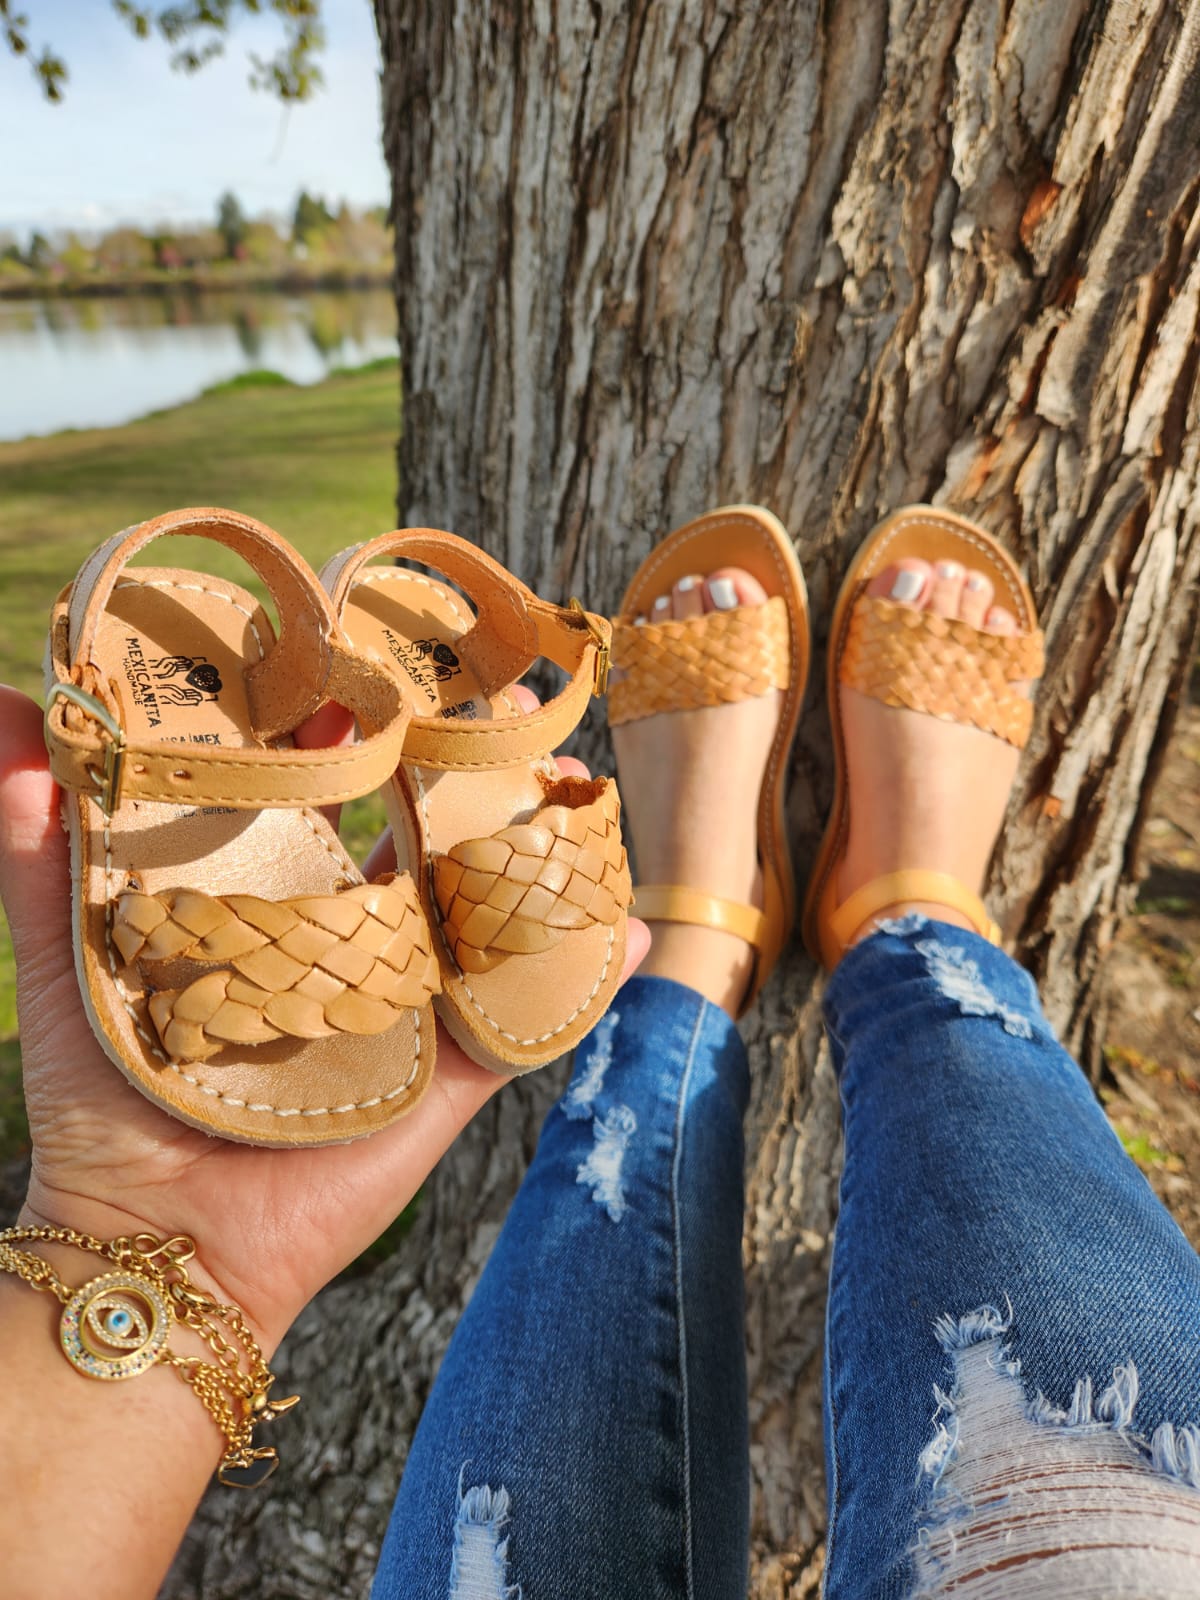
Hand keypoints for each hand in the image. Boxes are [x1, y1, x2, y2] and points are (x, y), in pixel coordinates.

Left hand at [0, 685, 647, 1350]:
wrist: (160, 1240)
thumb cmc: (108, 1096)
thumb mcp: (63, 955)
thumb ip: (31, 842)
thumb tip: (5, 708)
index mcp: (276, 905)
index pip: (333, 798)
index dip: (366, 731)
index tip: (389, 665)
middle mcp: (352, 946)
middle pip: (431, 839)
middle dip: (478, 770)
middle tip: (514, 704)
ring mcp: (411, 1007)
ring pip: (492, 911)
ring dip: (542, 847)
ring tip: (581, 784)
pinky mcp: (451, 1077)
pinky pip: (530, 1019)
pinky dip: (587, 975)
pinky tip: (633, 923)